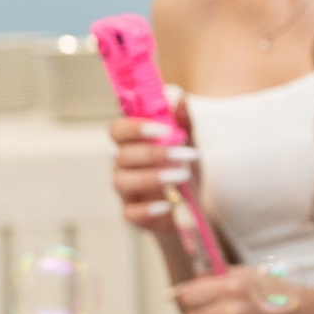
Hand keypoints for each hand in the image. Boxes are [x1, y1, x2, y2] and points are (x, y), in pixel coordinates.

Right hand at [108, 111, 195, 227]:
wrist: (195, 207)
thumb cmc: (186, 168)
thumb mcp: (192, 144)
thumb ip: (186, 122)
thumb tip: (181, 99)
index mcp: (134, 143)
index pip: (117, 130)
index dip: (134, 127)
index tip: (162, 129)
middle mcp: (124, 165)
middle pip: (122, 154)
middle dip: (154, 153)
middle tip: (186, 154)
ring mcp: (126, 190)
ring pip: (121, 181)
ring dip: (153, 176)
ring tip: (183, 175)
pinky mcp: (133, 214)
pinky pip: (130, 213)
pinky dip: (147, 209)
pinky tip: (167, 205)